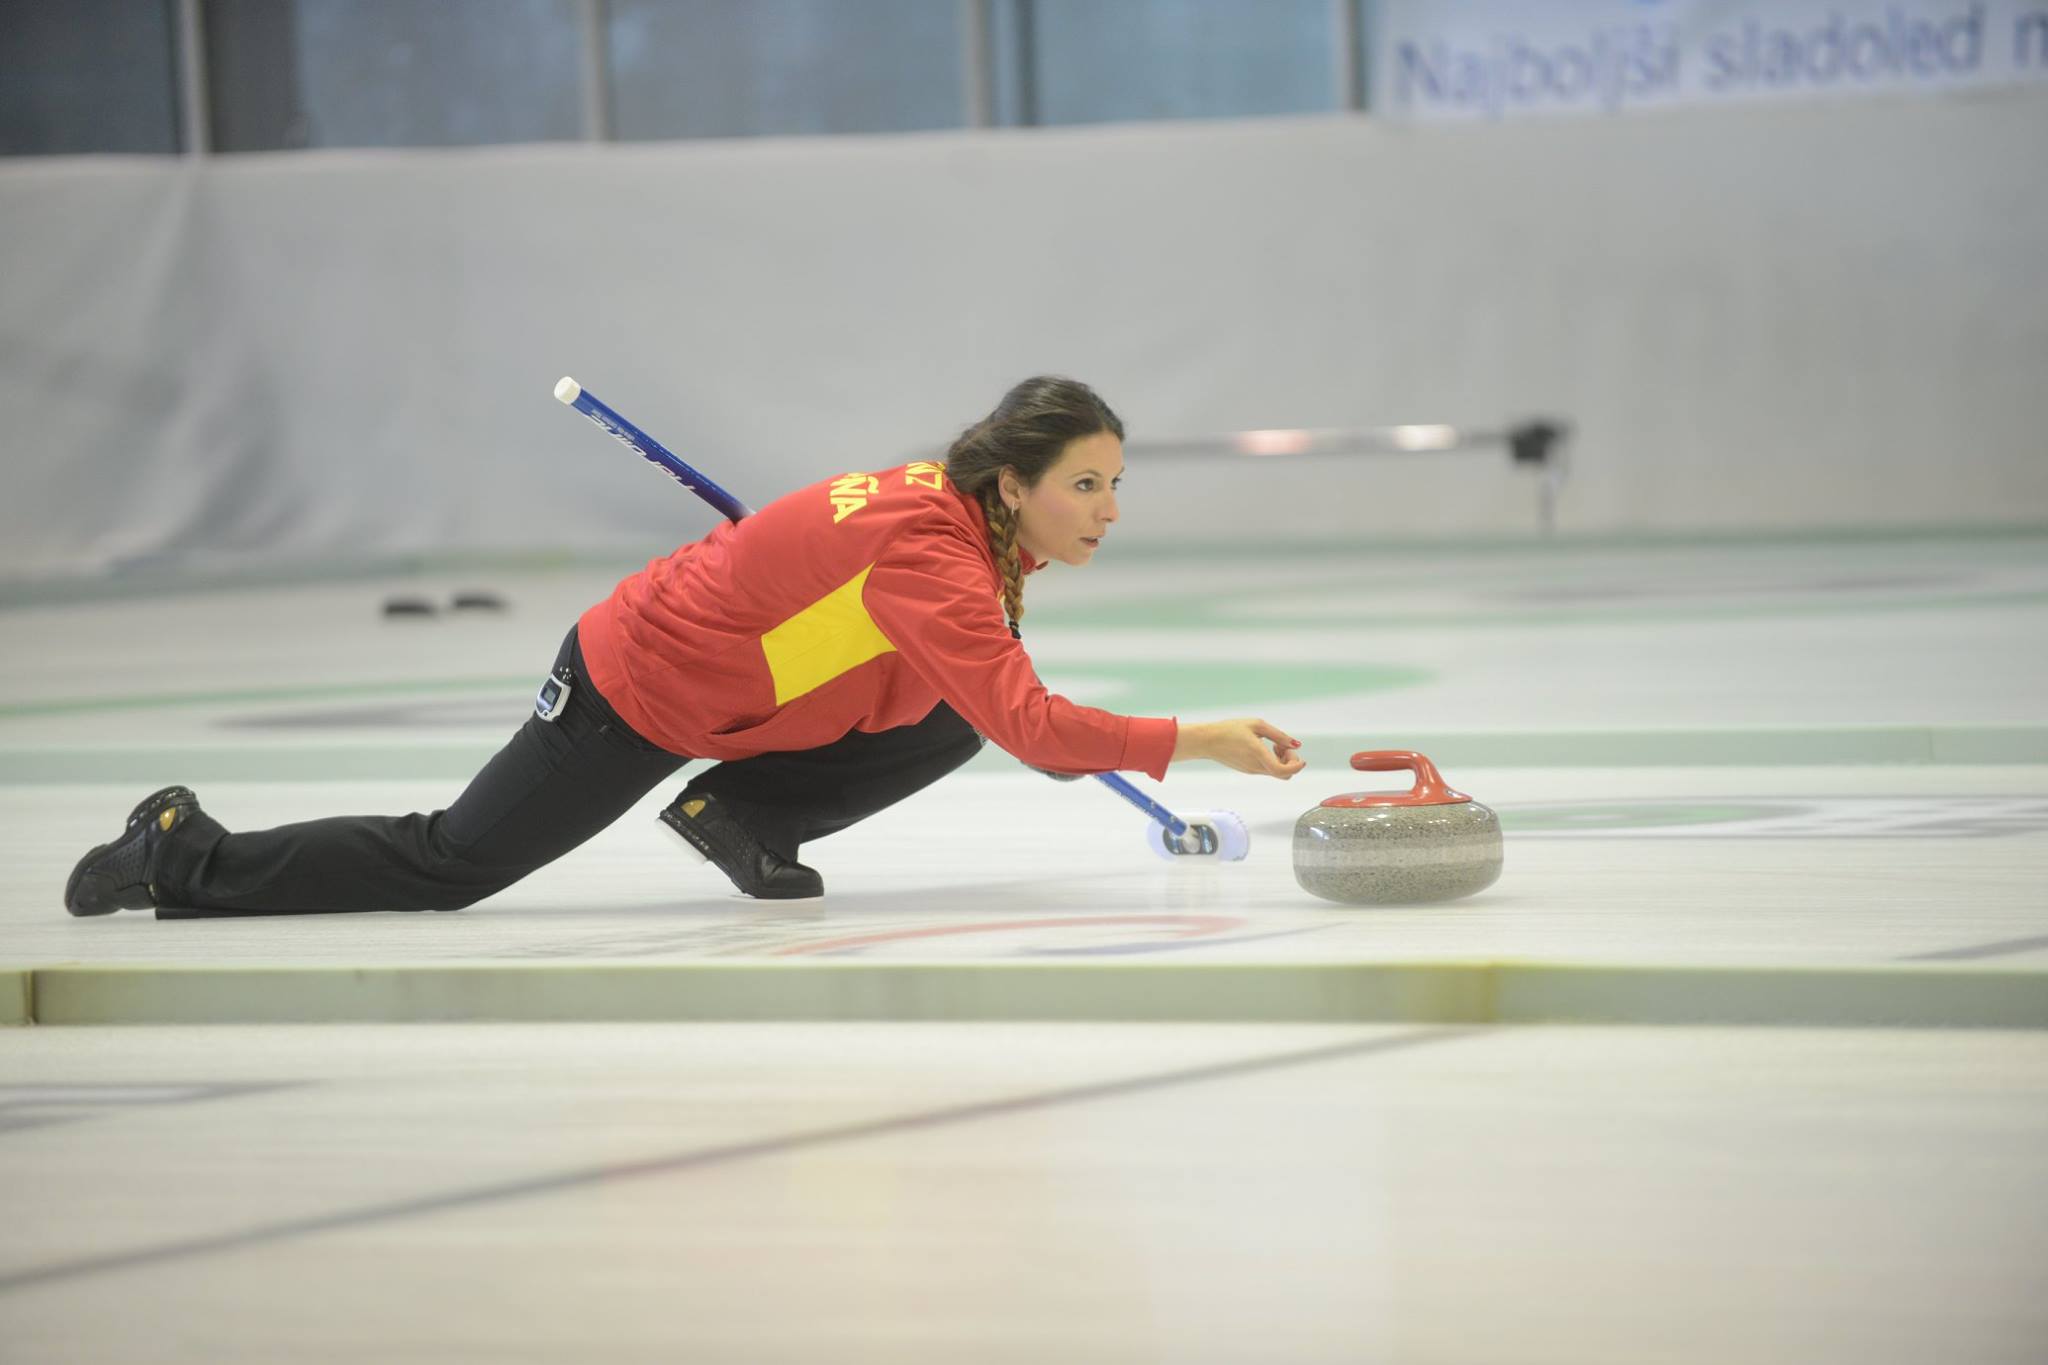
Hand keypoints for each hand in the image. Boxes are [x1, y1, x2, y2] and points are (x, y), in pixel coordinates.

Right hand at [1173, 718, 1304, 777]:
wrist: (1207, 741)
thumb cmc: (1230, 730)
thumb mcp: (1257, 725)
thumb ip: (1279, 735)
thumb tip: (1296, 744)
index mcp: (1258, 753)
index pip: (1283, 771)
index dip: (1296, 766)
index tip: (1301, 758)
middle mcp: (1256, 766)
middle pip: (1283, 774)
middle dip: (1291, 761)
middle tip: (1283, 746)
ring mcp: (1251, 770)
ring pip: (1275, 772)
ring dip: (1281, 760)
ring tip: (1274, 744)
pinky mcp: (1247, 770)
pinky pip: (1266, 769)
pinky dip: (1272, 761)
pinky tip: (1264, 748)